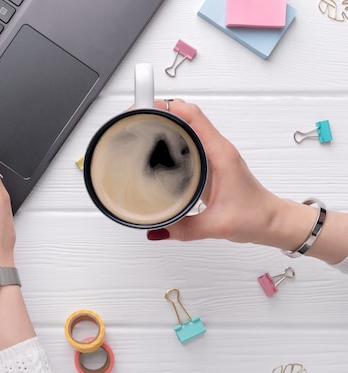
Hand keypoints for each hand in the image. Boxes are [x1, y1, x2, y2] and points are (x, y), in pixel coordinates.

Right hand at [147, 99, 285, 244]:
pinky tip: (156, 147)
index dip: (167, 107)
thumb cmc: (255, 216)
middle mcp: (217, 148)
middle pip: (186, 114)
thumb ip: (184, 229)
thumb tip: (156, 229)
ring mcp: (213, 153)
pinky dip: (171, 135)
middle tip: (136, 120)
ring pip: (187, 124)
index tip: (145, 109)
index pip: (193, 116)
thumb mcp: (217, 226)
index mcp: (220, 154)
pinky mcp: (210, 161)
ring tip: (141, 129)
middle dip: (159, 110)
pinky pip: (189, 139)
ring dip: (165, 121)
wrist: (272, 221)